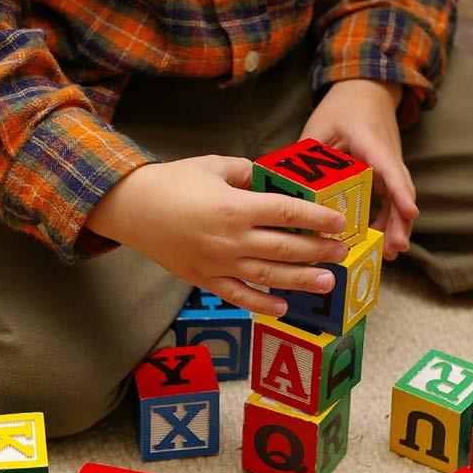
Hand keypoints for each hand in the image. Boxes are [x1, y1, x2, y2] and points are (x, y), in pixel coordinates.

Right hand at [86, 155, 347, 315]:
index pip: (288, 213)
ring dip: (302, 280)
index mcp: (235, 207)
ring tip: (328, 283)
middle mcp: (231, 239)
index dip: (318, 218)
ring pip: (269, 276)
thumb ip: (249, 173)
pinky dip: (262, 304)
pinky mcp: (205, 280)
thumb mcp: (215, 165)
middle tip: (342, 252)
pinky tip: (284, 307)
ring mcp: (218, 264)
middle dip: (319, 251)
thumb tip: (275, 182)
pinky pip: (239, 296)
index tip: (340, 222)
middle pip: (285, 248)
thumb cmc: (173, 182)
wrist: (131, 208)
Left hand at [301, 79, 418, 259]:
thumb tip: (286, 188)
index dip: (399, 190)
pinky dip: (388, 220)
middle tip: (396, 248)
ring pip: (399, 198)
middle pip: (401, 190)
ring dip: (397, 226)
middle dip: (400, 221)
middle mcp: (387, 155)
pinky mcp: (386, 174)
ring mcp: (390, 166)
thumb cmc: (341, 108)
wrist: (367, 91)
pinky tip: (381, 241)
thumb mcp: (318, 127)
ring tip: (390, 253)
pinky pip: (391, 199)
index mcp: (370, 141)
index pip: (389, 167)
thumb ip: (306, 156)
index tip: (410, 212)